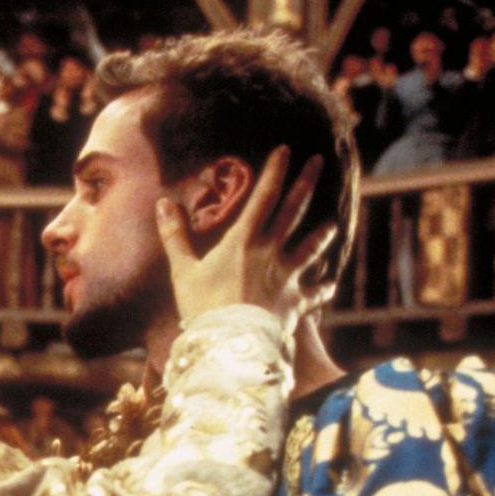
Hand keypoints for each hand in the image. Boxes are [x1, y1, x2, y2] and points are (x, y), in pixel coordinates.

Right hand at [161, 145, 337, 331]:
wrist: (230, 344)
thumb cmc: (203, 307)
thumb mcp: (183, 270)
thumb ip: (174, 236)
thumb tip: (162, 204)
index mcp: (243, 241)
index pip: (263, 197)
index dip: (274, 172)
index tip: (285, 150)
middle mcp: (270, 252)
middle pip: (293, 211)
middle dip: (306, 183)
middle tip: (319, 161)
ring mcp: (286, 276)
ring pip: (311, 248)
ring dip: (322, 234)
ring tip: (332, 223)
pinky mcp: (295, 301)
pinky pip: (314, 293)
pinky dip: (323, 288)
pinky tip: (330, 285)